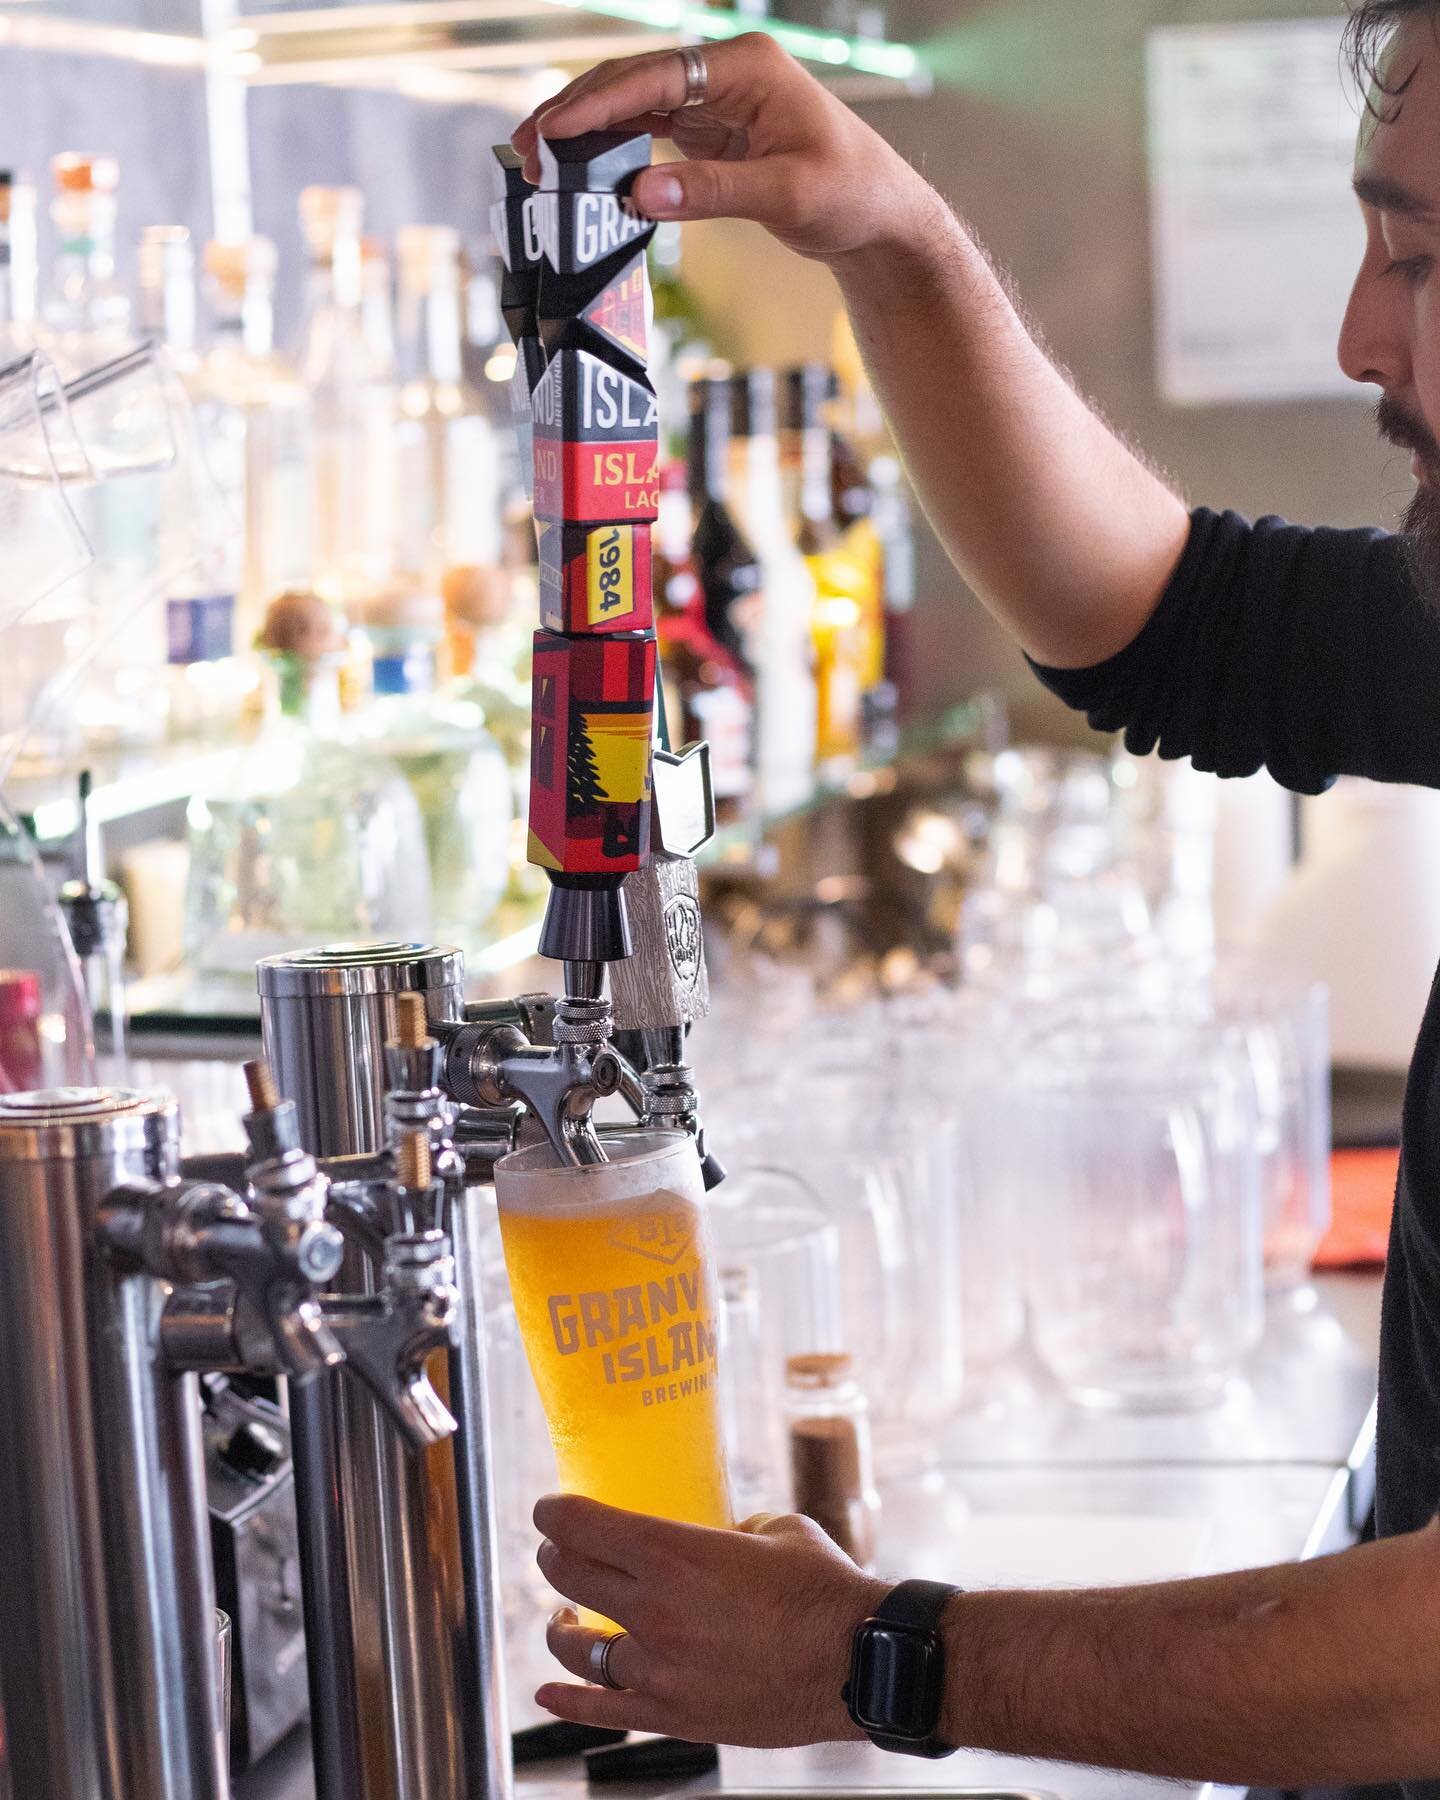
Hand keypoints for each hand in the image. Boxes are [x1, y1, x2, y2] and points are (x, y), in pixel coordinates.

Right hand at [510, 35, 935, 263]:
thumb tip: (638, 195)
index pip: (657, 76)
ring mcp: (716, 100)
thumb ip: (710, 193)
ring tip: (538, 161)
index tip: (554, 129)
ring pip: (634, 105)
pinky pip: (649, 131)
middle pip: (634, 81)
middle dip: (577, 113)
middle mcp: (726, 73)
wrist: (879, 215)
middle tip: (525, 148)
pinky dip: (613, 149)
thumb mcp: (784, 195)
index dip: (600, 103)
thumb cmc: (850, 194)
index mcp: (748, 66)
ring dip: (586, 131)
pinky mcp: (711, 131)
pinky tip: (580, 169)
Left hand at [533, 1494, 890, 1747]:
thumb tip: (719, 1535)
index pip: (583, 1525)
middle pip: (570, 1577)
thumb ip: (731, 1530)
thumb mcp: (774, 1530)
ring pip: (578, 1647)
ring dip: (562, 1627)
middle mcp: (654, 1609)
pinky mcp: (675, 1715)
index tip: (548, 1509)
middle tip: (557, 1552)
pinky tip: (547, 1692)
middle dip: (556, 1558)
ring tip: (563, 1620)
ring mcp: (660, 1668)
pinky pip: (603, 1710)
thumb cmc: (822, 1589)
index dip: (555, 1512)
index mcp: (673, 1553)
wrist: (856, 1661)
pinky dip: (569, 1701)